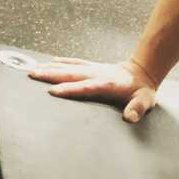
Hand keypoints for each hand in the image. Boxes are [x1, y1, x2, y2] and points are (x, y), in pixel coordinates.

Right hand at [28, 57, 156, 122]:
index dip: (71, 89)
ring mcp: (94, 69)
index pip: (86, 87)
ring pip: (70, 67)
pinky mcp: (92, 67)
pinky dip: (62, 62)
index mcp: (107, 84)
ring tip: (33, 69)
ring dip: (51, 68)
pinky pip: (74, 63)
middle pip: (72, 74)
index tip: (53, 91)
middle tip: (33, 75)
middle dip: (51, 75)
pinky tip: (49, 62)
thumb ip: (138, 108)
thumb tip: (130, 117)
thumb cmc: (142, 90)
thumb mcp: (145, 101)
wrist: (142, 72)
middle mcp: (97, 74)